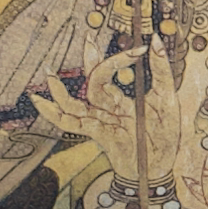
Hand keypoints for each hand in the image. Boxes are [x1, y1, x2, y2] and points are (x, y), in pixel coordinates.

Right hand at [31, 36, 180, 185]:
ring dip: (59, 91)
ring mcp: (101, 122)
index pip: (112, 74)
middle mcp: (109, 109)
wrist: (160, 169)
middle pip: (93, 82)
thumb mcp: (168, 101)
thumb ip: (161, 72)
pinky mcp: (99, 136)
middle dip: (90, 62)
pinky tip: (39, 103)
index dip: (117, 60)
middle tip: (89, 39)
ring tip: (49, 74)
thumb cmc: (164, 137)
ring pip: (75, 104)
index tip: (138, 48)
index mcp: (122, 100)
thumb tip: (157, 41)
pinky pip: (72, 124)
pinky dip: (53, 114)